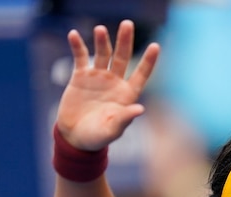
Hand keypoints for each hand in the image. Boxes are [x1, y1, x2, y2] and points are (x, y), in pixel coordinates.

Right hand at [55, 20, 159, 150]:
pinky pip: (80, 58)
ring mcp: (98, 77)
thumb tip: (140, 109)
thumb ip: (125, 118)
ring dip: (102, 42)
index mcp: (127, 95)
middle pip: (122, 57)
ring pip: (103, 54)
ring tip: (100, 29)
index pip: (141, 74)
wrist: (76, 137)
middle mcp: (115, 82)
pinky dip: (77, 46)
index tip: (156, 46)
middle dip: (125, 41)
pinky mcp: (80, 77)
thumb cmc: (98, 137)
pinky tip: (74, 35)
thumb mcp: (113, 130)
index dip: (148, 61)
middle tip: (127, 24)